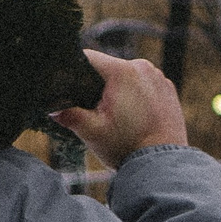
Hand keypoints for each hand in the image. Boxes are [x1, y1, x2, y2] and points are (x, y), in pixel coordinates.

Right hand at [50, 50, 186, 169]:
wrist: (163, 163)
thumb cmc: (127, 146)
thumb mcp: (90, 131)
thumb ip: (68, 114)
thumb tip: (53, 108)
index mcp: (121, 71)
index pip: (87, 58)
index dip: (73, 71)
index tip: (68, 88)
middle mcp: (142, 67)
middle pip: (107, 67)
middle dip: (96, 85)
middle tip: (93, 110)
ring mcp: (158, 77)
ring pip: (125, 75)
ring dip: (116, 89)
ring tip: (116, 116)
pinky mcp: (168, 88)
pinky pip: (143, 84)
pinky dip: (135, 95)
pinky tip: (133, 117)